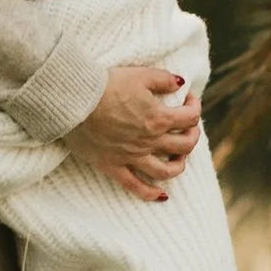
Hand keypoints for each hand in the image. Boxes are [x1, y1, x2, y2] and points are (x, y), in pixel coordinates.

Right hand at [70, 61, 202, 200]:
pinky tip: (161, 195)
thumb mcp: (140, 74)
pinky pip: (135, 186)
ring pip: (165, 171)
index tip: (188, 99)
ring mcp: (131, 156)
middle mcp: (149, 141)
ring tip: (179, 158)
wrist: (75, 101)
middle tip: (188, 128)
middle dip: (192, 136)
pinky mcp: (113, 166)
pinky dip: (150, 194)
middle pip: (184, 146)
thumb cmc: (107, 85)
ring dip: (178, 165)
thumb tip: (181, 83)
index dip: (194, 107)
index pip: (190, 118)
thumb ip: (164, 79)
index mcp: (158, 118)